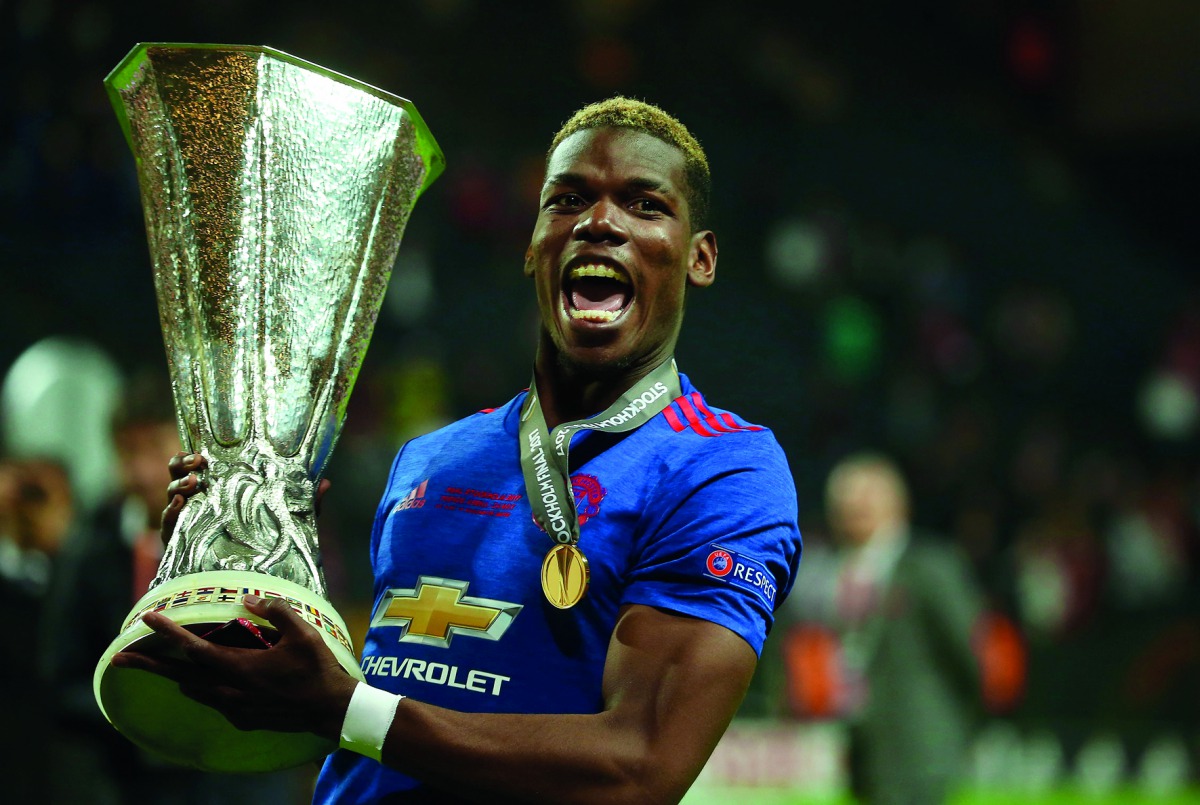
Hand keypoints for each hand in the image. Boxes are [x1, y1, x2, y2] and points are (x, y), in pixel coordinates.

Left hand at [111, 594, 356, 737]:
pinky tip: (206, 684)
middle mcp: (228, 690)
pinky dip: (203, 690)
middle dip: (147, 666)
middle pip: (178, 676)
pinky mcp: (242, 719)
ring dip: (176, 677)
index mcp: (238, 667)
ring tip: (162, 668)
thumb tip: (248, 598)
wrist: (330, 710)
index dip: (168, 632)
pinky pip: (213, 701)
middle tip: (119, 659)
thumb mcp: (301, 632)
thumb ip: (274, 611)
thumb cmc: (316, 668)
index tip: (147, 619)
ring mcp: (234, 707)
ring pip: (194, 691)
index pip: (194, 647)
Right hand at [160, 452, 330, 544]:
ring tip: (192, 484)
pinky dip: (171, 512)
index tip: (203, 453)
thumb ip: (303, 504)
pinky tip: (181, 506)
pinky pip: (168, 523)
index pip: (201, 465)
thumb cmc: (262, 545)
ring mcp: (183, 520)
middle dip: (182, 464)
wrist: (240, 584)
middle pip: (178, 474)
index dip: (195, 455)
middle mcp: (197, 501)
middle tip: (198, 462)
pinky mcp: (176, 542)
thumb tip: (326, 483)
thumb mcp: (286, 522)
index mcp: (217, 489)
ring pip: (171, 495)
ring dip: (177, 485)